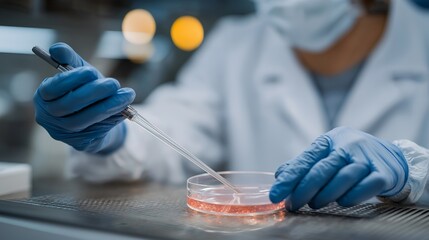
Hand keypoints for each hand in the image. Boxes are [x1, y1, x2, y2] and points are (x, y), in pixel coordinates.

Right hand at [33, 42, 134, 153]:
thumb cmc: (84, 92)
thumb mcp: (79, 73)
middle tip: (114, 83)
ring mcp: (64, 133)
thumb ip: (69, 59)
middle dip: (94, 92)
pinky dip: (113, 118)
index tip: (92, 71)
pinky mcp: (81, 143)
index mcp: (44, 97)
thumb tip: (57, 48)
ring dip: (109, 105)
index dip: (72, 79)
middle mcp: (49, 117)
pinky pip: (98, 130)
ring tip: (127, 94)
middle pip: (70, 104)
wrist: (96, 119)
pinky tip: (125, 109)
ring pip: (85, 119)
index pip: (52, 88)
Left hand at [270, 127, 408, 210]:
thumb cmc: (351, 157)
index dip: (289, 178)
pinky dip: (351, 197)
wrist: (391, 157)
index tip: (275, 194)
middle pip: (322, 169)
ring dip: (325, 195)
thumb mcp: (326, 153)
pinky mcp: (383, 174)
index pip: (305, 159)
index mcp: (330, 140)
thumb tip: (280, 175)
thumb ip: (304, 164)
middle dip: (303, 190)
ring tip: (314, 204)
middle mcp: (348, 146)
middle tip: (293, 204)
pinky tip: (342, 202)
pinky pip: (365, 187)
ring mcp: (367, 159)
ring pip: (342, 178)